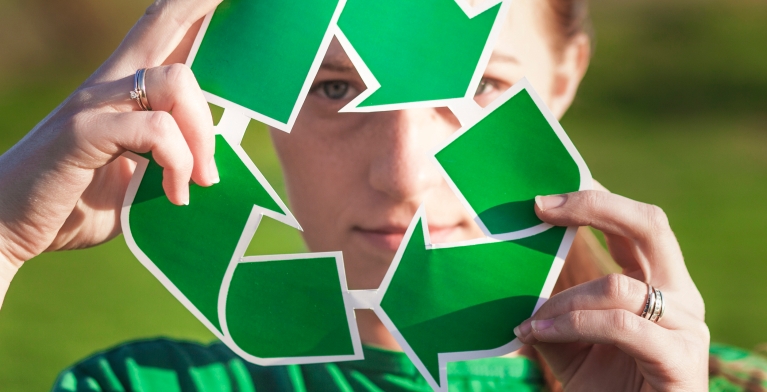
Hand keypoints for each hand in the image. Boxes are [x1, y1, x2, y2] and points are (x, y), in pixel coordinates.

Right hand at [0, 0, 221, 279]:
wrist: (8, 228)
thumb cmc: (73, 204)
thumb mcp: (133, 179)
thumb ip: (166, 161)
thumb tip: (213, 165)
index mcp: (123, 91)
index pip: (161, 32)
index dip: (190, 7)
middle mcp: (109, 85)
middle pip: (163, 26)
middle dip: (200, 6)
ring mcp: (94, 104)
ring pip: (175, 82)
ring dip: (202, 137)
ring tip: (201, 180)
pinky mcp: (83, 131)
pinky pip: (156, 130)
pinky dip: (178, 164)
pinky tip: (175, 195)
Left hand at [514, 190, 708, 390]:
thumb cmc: (601, 385)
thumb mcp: (567, 336)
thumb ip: (553, 301)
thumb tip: (518, 264)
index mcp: (658, 283)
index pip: (634, 223)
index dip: (593, 202)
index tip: (543, 199)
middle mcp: (679, 296)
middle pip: (649, 225)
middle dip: (593, 207)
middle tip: (542, 207)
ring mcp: (685, 327)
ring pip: (618, 285)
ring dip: (562, 301)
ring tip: (528, 322)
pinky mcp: (679, 359)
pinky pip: (621, 325)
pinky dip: (573, 325)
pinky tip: (538, 334)